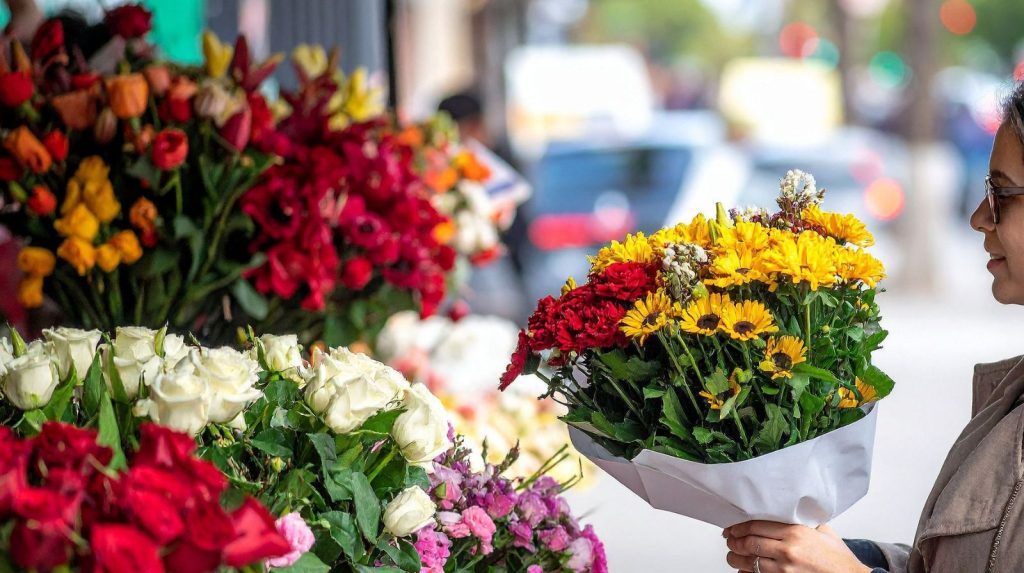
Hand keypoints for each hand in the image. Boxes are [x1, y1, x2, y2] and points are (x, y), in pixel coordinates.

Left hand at [723, 521, 870, 572]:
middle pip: (749, 543)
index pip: (756, 525)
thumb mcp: (823, 532)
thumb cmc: (839, 559)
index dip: (739, 527)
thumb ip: (803, 522)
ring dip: (735, 559)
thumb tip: (785, 514)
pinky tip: (743, 570)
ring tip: (732, 556)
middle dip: (734, 542)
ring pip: (749, 562)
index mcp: (796, 532)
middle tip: (730, 540)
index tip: (733, 528)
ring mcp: (785, 570)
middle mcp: (788, 550)